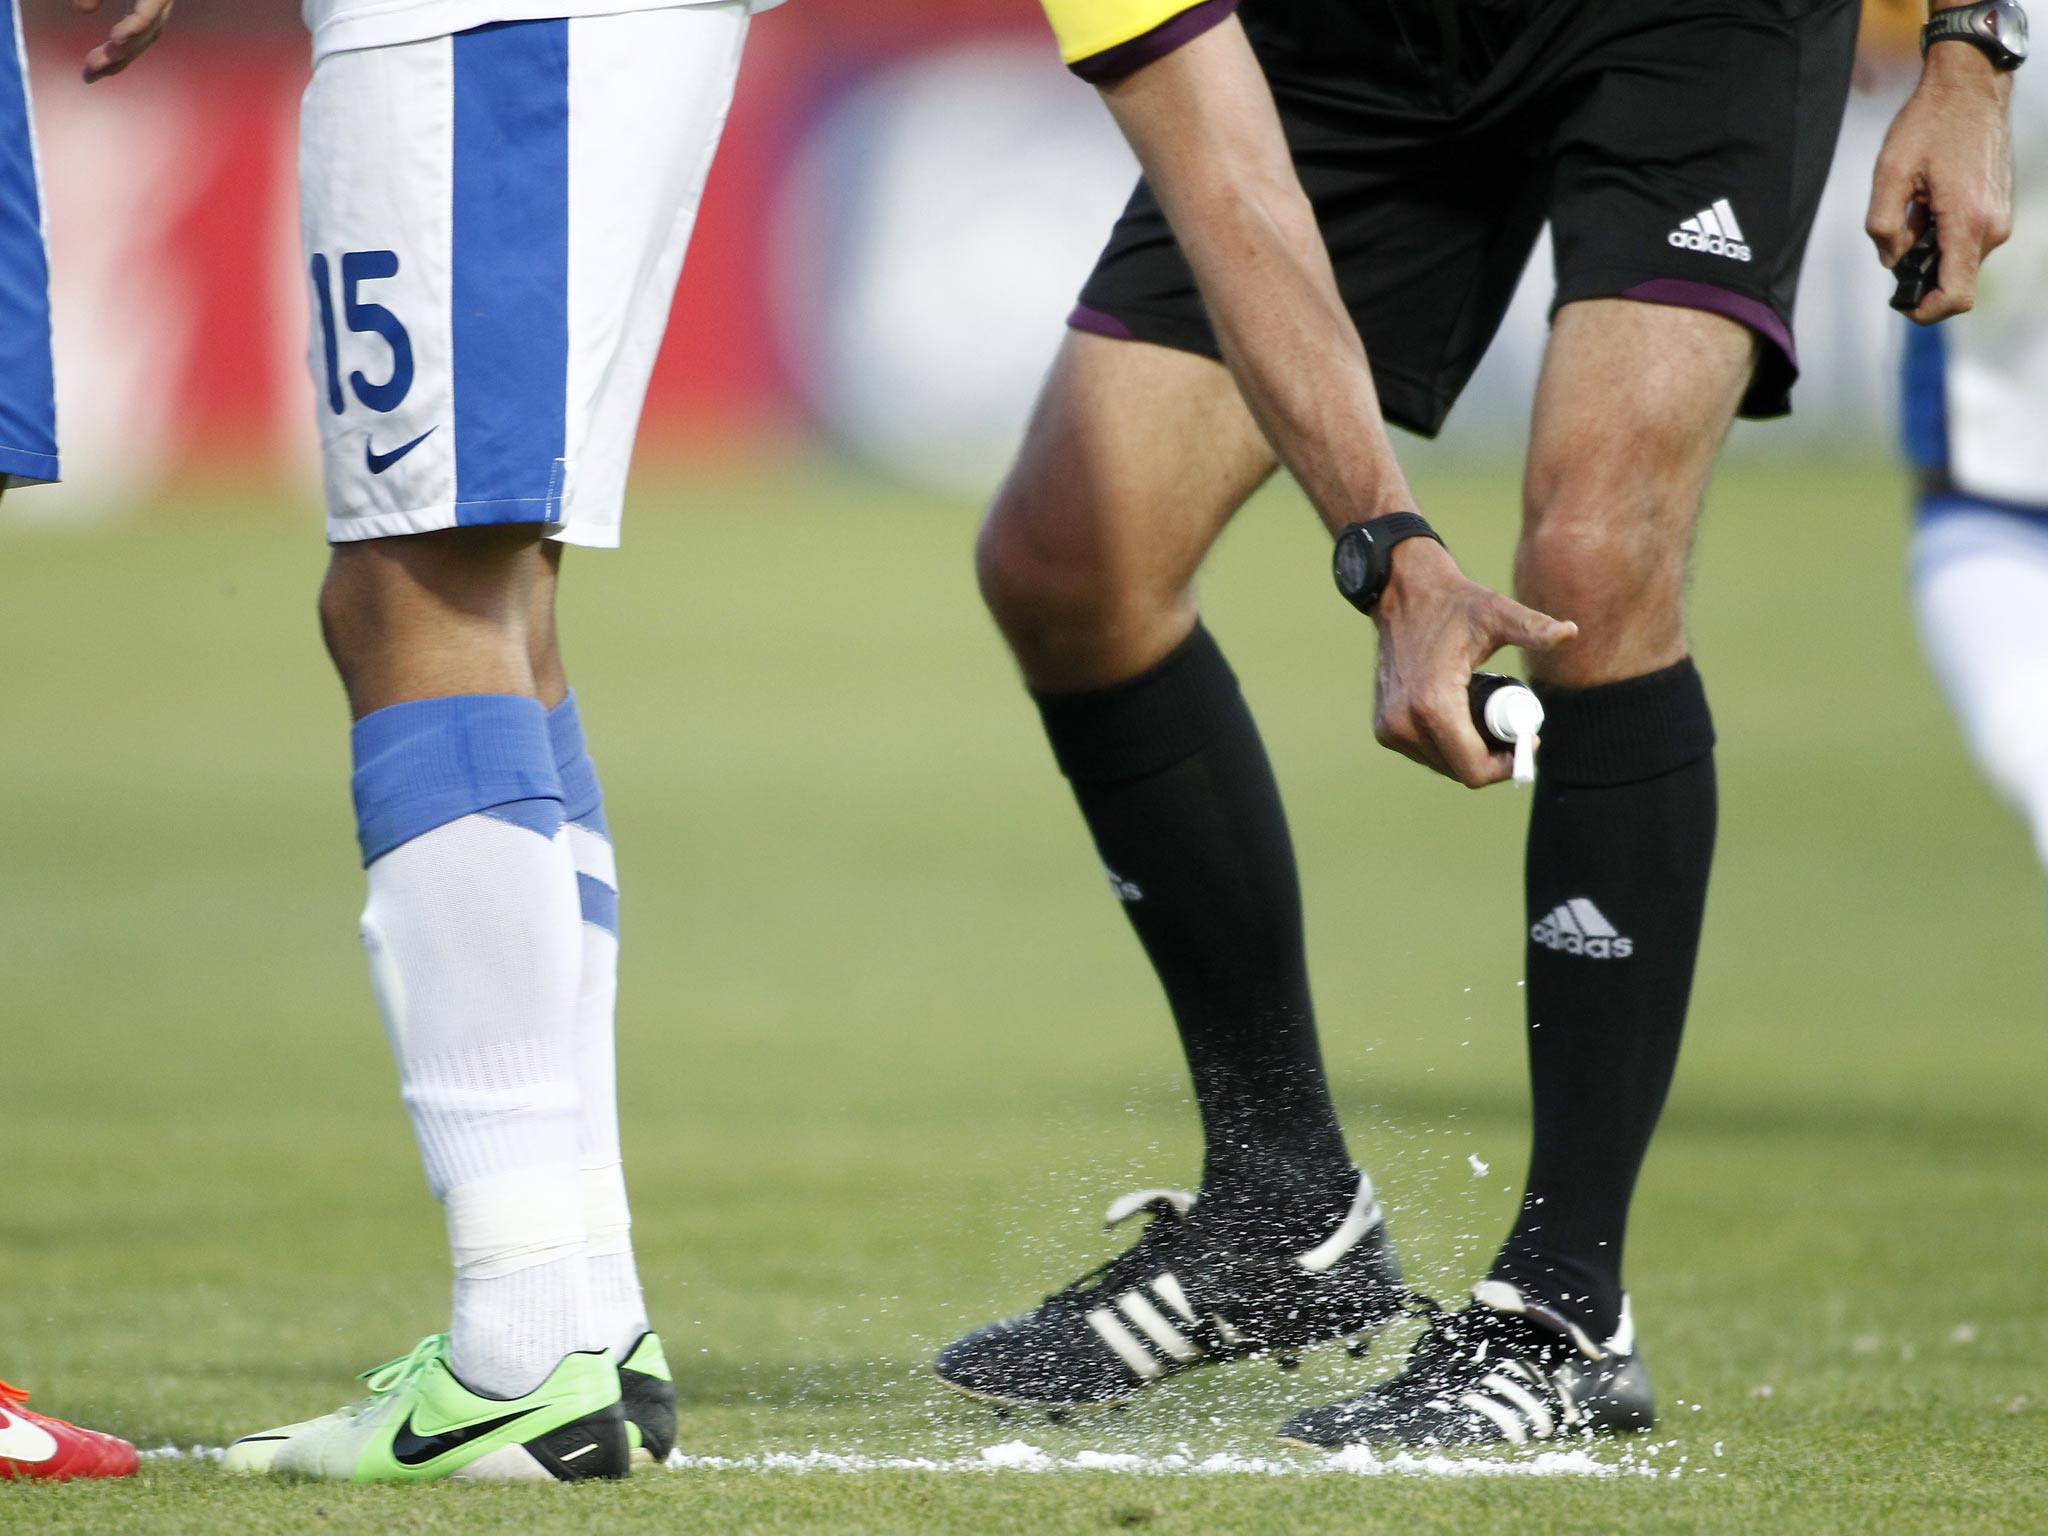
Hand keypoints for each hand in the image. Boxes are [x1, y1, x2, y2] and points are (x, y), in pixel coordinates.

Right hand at [75, 0, 173, 83]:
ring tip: (99, 65)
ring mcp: (161, 0)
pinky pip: (149, 14)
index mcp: (147, 3)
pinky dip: (134, 28)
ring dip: (122, 50)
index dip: (111, 57)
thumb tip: (83, 11)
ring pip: (146, 32)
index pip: (131, 38)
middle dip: (115, 60)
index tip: (88, 75)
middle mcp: (158, 6)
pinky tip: (116, 40)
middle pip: (140, 41)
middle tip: (88, 76)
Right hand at [1369, 538, 1575, 786]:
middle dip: (1492, 758)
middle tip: (1512, 730)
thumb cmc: (1453, 605)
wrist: (1402, 594)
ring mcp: (1390, 729)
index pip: (1473, 769)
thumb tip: (1570, 632)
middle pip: (1461, 771)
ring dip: (1470, 753)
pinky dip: (1449, 746)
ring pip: (1443, 765)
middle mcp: (1404, 723)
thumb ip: (1533, 627)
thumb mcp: (1497, 614)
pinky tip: (1462, 720)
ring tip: (1487, 720)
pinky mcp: (1384, 728)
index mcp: (1432, 704)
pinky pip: (1426, 754)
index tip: (1526, 742)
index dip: (1507, 766)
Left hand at [1865, 41, 2013, 322]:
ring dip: (1930, 251)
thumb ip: (1884, 225)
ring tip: (1914, 211)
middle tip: (1897, 239)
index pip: (1955, 297)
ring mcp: (1999, 218)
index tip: (1900, 302)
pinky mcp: (1997, 210)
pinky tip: (1928, 204)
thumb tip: (1892, 259)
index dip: (1924, 311)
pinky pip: (1966, 241)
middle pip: (1954, 282)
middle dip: (1921, 274)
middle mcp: (1992, 227)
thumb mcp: (1890, 173)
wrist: (1969, 88)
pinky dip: (1942, 236)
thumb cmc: (1929, 125)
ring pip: (1959, 261)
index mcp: (1967, 223)